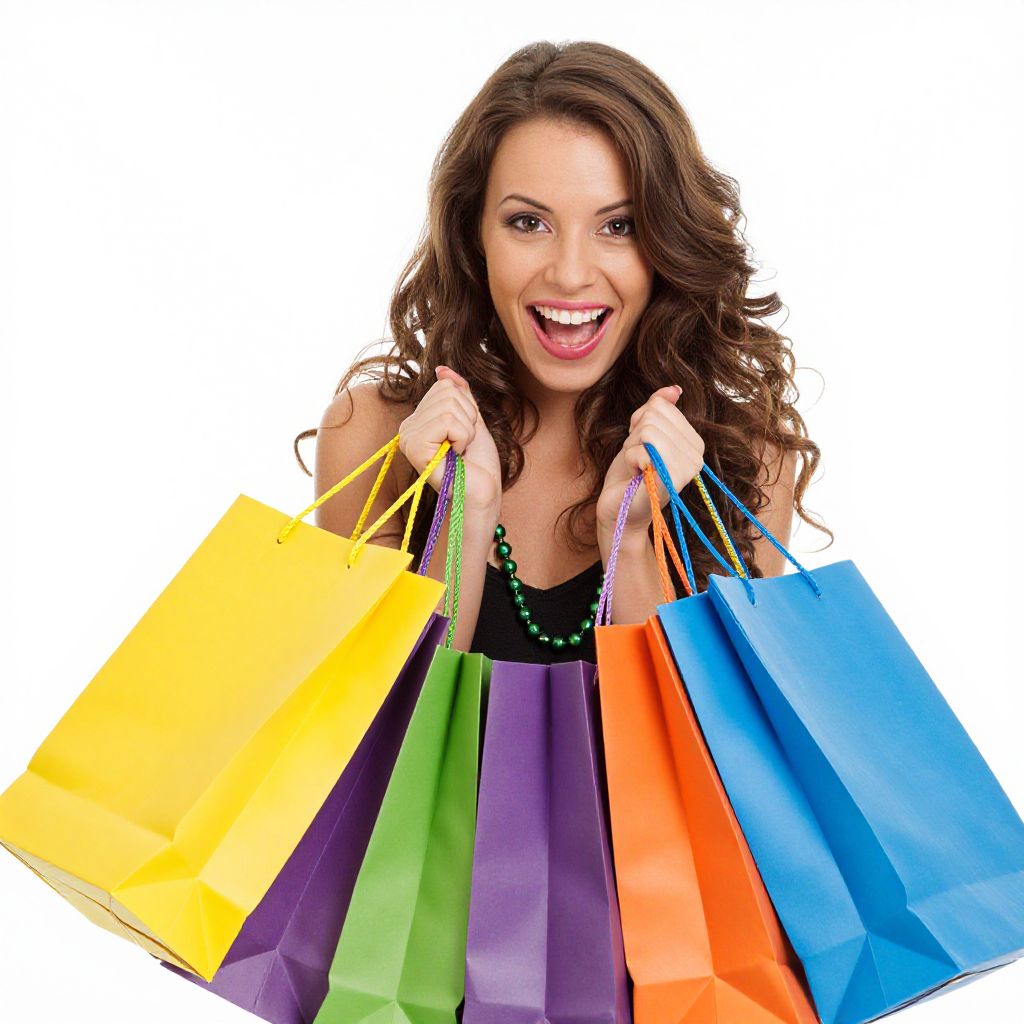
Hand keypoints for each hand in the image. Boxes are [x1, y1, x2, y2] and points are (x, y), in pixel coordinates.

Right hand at [398, 366, 501, 514]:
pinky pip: (448, 421)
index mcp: (419, 419)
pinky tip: (454, 456)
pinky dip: (462, 437)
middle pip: (447, 391)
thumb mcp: (472, 419)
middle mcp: (408, 427)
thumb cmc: (478, 464)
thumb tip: (443, 368)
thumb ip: (459, 394)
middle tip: (463, 445)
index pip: (445, 386)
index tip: (464, 435)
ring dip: (467, 430)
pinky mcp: (415, 447)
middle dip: (468, 418)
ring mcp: (408, 437)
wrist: (481, 492)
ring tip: (459, 451)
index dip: (467, 408)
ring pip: (449, 406)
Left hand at [595, 385, 704, 538]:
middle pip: (653, 416)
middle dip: (634, 435)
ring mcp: (686, 469)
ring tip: (636, 467)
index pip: (660, 405)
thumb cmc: (630, 473)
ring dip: (631, 448)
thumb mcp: (642, 434)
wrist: (619, 508)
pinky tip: (636, 476)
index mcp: (694, 442)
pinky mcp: (671, 480)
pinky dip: (630, 459)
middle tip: (637, 458)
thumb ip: (658, 409)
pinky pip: (642, 449)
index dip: (640, 422)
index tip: (641, 445)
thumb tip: (673, 389)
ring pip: (647, 430)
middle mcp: (697, 456)